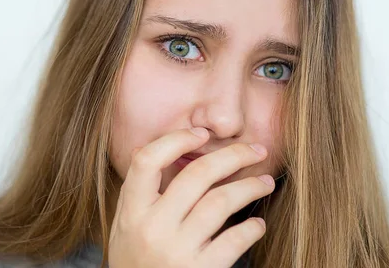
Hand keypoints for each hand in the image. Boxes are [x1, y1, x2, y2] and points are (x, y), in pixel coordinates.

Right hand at [108, 127, 274, 267]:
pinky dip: (252, 229)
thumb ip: (134, 193)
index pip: (147, 160)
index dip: (177, 140)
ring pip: (221, 202)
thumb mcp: (122, 229)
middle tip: (256, 149)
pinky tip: (258, 225)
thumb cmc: (134, 264)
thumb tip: (141, 149)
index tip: (201, 134)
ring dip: (250, 187)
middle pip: (197, 175)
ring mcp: (177, 251)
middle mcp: (153, 228)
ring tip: (265, 182)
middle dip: (233, 155)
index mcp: (132, 212)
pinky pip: (234, 241)